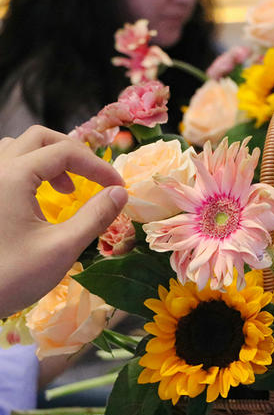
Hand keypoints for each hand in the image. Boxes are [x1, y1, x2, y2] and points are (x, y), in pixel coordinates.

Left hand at [0, 126, 127, 317]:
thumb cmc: (12, 276)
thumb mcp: (62, 248)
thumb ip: (94, 217)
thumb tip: (121, 194)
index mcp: (12, 177)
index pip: (65, 153)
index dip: (98, 166)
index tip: (118, 188)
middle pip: (39, 138)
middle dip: (73, 154)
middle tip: (94, 179)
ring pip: (19, 148)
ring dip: (49, 159)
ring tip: (67, 189)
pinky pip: (5, 166)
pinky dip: (30, 170)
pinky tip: (40, 198)